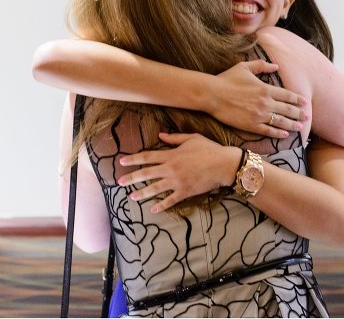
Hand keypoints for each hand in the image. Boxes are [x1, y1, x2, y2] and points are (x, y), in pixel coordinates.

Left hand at [117, 132, 241, 212]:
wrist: (224, 164)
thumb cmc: (209, 149)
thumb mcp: (191, 138)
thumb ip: (174, 138)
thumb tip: (160, 135)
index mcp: (171, 155)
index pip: (147, 157)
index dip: (133, 159)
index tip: (122, 162)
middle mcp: (171, 169)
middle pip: (146, 173)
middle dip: (132, 178)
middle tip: (119, 182)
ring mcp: (177, 182)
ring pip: (155, 188)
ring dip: (142, 193)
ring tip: (132, 197)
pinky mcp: (185, 192)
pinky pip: (170, 200)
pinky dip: (161, 205)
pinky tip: (152, 209)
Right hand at [206, 60, 307, 137]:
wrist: (212, 94)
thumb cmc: (227, 79)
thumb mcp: (244, 67)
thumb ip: (262, 65)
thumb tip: (276, 66)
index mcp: (265, 89)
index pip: (287, 95)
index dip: (298, 99)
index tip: (305, 102)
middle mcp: (265, 103)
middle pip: (287, 109)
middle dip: (299, 113)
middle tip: (307, 116)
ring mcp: (259, 115)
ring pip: (281, 122)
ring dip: (292, 125)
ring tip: (300, 127)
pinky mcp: (251, 125)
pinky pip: (268, 131)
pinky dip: (278, 134)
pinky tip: (284, 135)